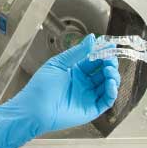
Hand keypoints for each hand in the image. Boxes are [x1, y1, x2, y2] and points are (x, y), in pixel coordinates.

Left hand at [0, 34, 119, 147]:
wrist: (34, 109)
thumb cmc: (41, 87)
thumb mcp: (59, 63)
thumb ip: (77, 52)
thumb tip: (92, 38)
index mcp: (75, 70)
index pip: (94, 60)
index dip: (103, 53)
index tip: (111, 45)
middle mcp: (84, 83)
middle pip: (104, 71)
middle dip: (110, 63)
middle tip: (110, 58)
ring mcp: (88, 96)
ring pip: (108, 85)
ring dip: (112, 76)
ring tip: (109, 70)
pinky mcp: (91, 109)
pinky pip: (106, 100)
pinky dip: (112, 92)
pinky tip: (111, 84)